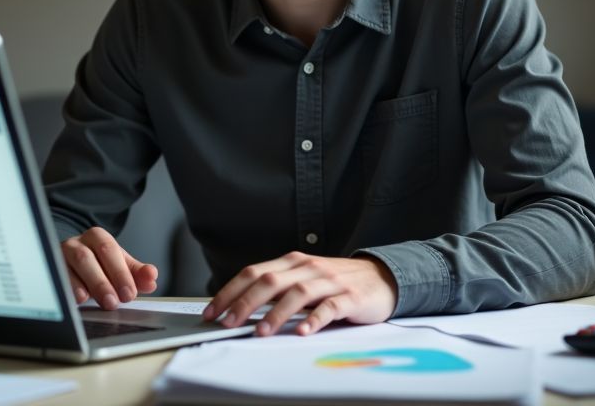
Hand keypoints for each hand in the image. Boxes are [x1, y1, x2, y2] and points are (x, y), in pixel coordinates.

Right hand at [60, 227, 158, 309]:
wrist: (71, 263)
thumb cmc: (99, 264)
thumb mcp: (120, 266)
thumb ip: (137, 273)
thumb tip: (152, 278)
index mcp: (97, 237)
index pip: (109, 250)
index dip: (120, 272)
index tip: (129, 293)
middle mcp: (77, 243)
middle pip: (87, 258)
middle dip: (102, 282)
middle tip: (114, 302)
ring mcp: (60, 257)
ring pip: (70, 268)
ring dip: (86, 286)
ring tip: (99, 302)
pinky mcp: (50, 271)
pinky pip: (57, 279)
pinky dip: (68, 290)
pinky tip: (77, 300)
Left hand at [203, 252, 397, 336]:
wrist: (382, 278)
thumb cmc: (336, 282)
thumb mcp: (304, 279)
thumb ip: (278, 289)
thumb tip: (240, 308)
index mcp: (293, 262)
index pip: (253, 272)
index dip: (230, 291)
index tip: (213, 311)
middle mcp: (309, 267)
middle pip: (270, 281)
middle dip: (245, 303)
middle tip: (228, 323)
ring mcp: (330, 281)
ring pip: (298, 293)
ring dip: (276, 313)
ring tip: (261, 332)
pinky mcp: (351, 297)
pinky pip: (330, 307)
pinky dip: (315, 319)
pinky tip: (303, 331)